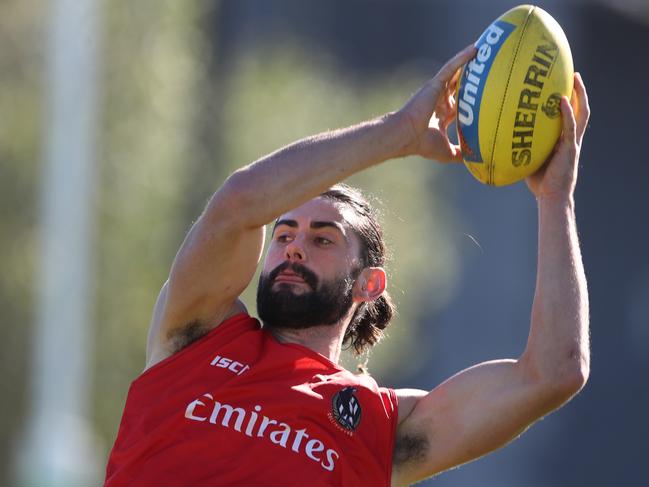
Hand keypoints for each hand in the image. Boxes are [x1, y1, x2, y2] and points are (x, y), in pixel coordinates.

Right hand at [398, 44, 476, 161]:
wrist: (407, 136)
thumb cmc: (422, 144)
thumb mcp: (447, 152)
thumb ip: (461, 153)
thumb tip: (476, 161)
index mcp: (442, 114)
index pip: (460, 103)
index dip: (472, 99)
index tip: (487, 94)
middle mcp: (441, 100)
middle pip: (461, 85)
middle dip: (473, 77)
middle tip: (490, 67)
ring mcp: (438, 91)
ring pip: (457, 72)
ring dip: (470, 62)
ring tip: (487, 51)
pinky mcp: (435, 84)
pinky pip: (451, 67)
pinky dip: (463, 58)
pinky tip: (476, 49)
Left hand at [526, 73, 589, 199]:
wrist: (550, 197)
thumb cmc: (537, 181)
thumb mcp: (526, 157)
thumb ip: (518, 144)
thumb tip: (495, 135)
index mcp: (562, 139)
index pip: (567, 115)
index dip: (567, 99)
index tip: (560, 83)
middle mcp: (570, 137)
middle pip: (580, 108)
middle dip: (579, 91)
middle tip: (574, 73)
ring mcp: (573, 142)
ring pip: (582, 113)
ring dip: (580, 95)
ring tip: (575, 79)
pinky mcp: (570, 149)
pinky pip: (570, 127)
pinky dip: (567, 113)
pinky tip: (562, 101)